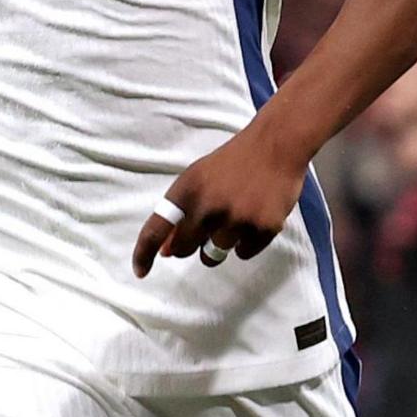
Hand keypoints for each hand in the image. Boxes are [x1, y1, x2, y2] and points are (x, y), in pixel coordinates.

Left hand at [130, 125, 307, 277]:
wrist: (276, 144)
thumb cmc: (232, 163)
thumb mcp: (198, 179)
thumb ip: (181, 214)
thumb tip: (166, 251)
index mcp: (187, 190)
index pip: (156, 229)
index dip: (144, 254)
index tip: (140, 272)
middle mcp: (208, 207)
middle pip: (184, 249)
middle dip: (190, 244)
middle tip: (207, 225)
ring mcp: (237, 219)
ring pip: (215, 254)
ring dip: (221, 242)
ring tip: (236, 215)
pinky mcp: (263, 228)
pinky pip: (243, 253)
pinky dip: (246, 242)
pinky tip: (253, 217)